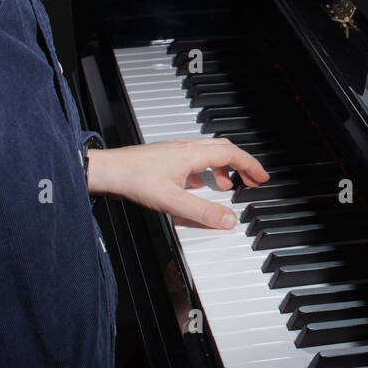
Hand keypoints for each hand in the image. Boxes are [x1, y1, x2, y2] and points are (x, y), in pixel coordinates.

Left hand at [86, 138, 268, 228]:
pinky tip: (197, 184)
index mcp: (193, 154)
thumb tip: (228, 220)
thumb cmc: (132, 178)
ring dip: (223, 168)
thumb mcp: (172, 201)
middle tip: (251, 180)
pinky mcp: (164, 157)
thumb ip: (202, 212)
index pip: (232, 154)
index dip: (251, 166)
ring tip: (227, 185)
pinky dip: (205, 170)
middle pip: (224, 149)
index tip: (262, 177)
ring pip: (208, 153)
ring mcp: (175, 151)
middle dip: (241, 165)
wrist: (105, 170)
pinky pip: (193, 159)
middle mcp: (186, 148)